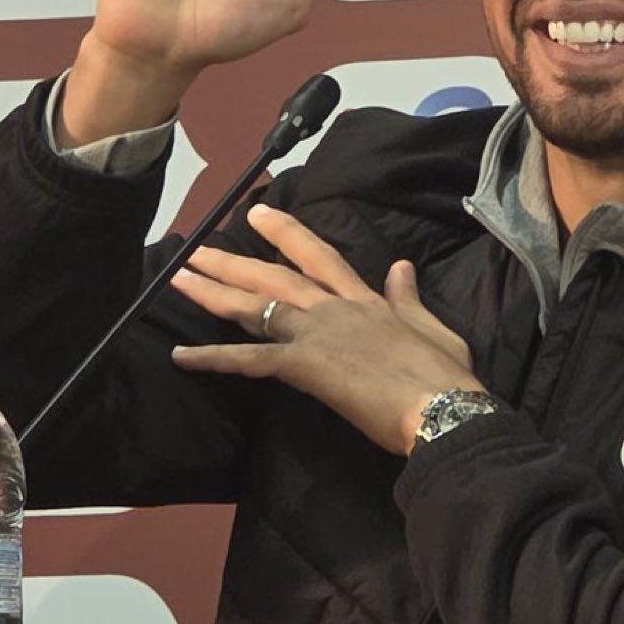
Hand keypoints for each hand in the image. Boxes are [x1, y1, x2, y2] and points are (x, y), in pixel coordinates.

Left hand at [168, 205, 484, 454]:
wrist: (444, 408)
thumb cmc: (444, 375)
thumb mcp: (432, 326)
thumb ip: (408, 297)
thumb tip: (401, 265)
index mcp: (364, 299)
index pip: (319, 256)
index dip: (286, 233)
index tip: (256, 214)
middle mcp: (334, 307)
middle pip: (274, 274)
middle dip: (233, 261)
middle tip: (195, 250)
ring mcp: (317, 333)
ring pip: (255, 306)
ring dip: (213, 293)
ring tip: (179, 281)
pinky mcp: (306, 366)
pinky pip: (250, 360)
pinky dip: (214, 358)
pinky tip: (182, 356)